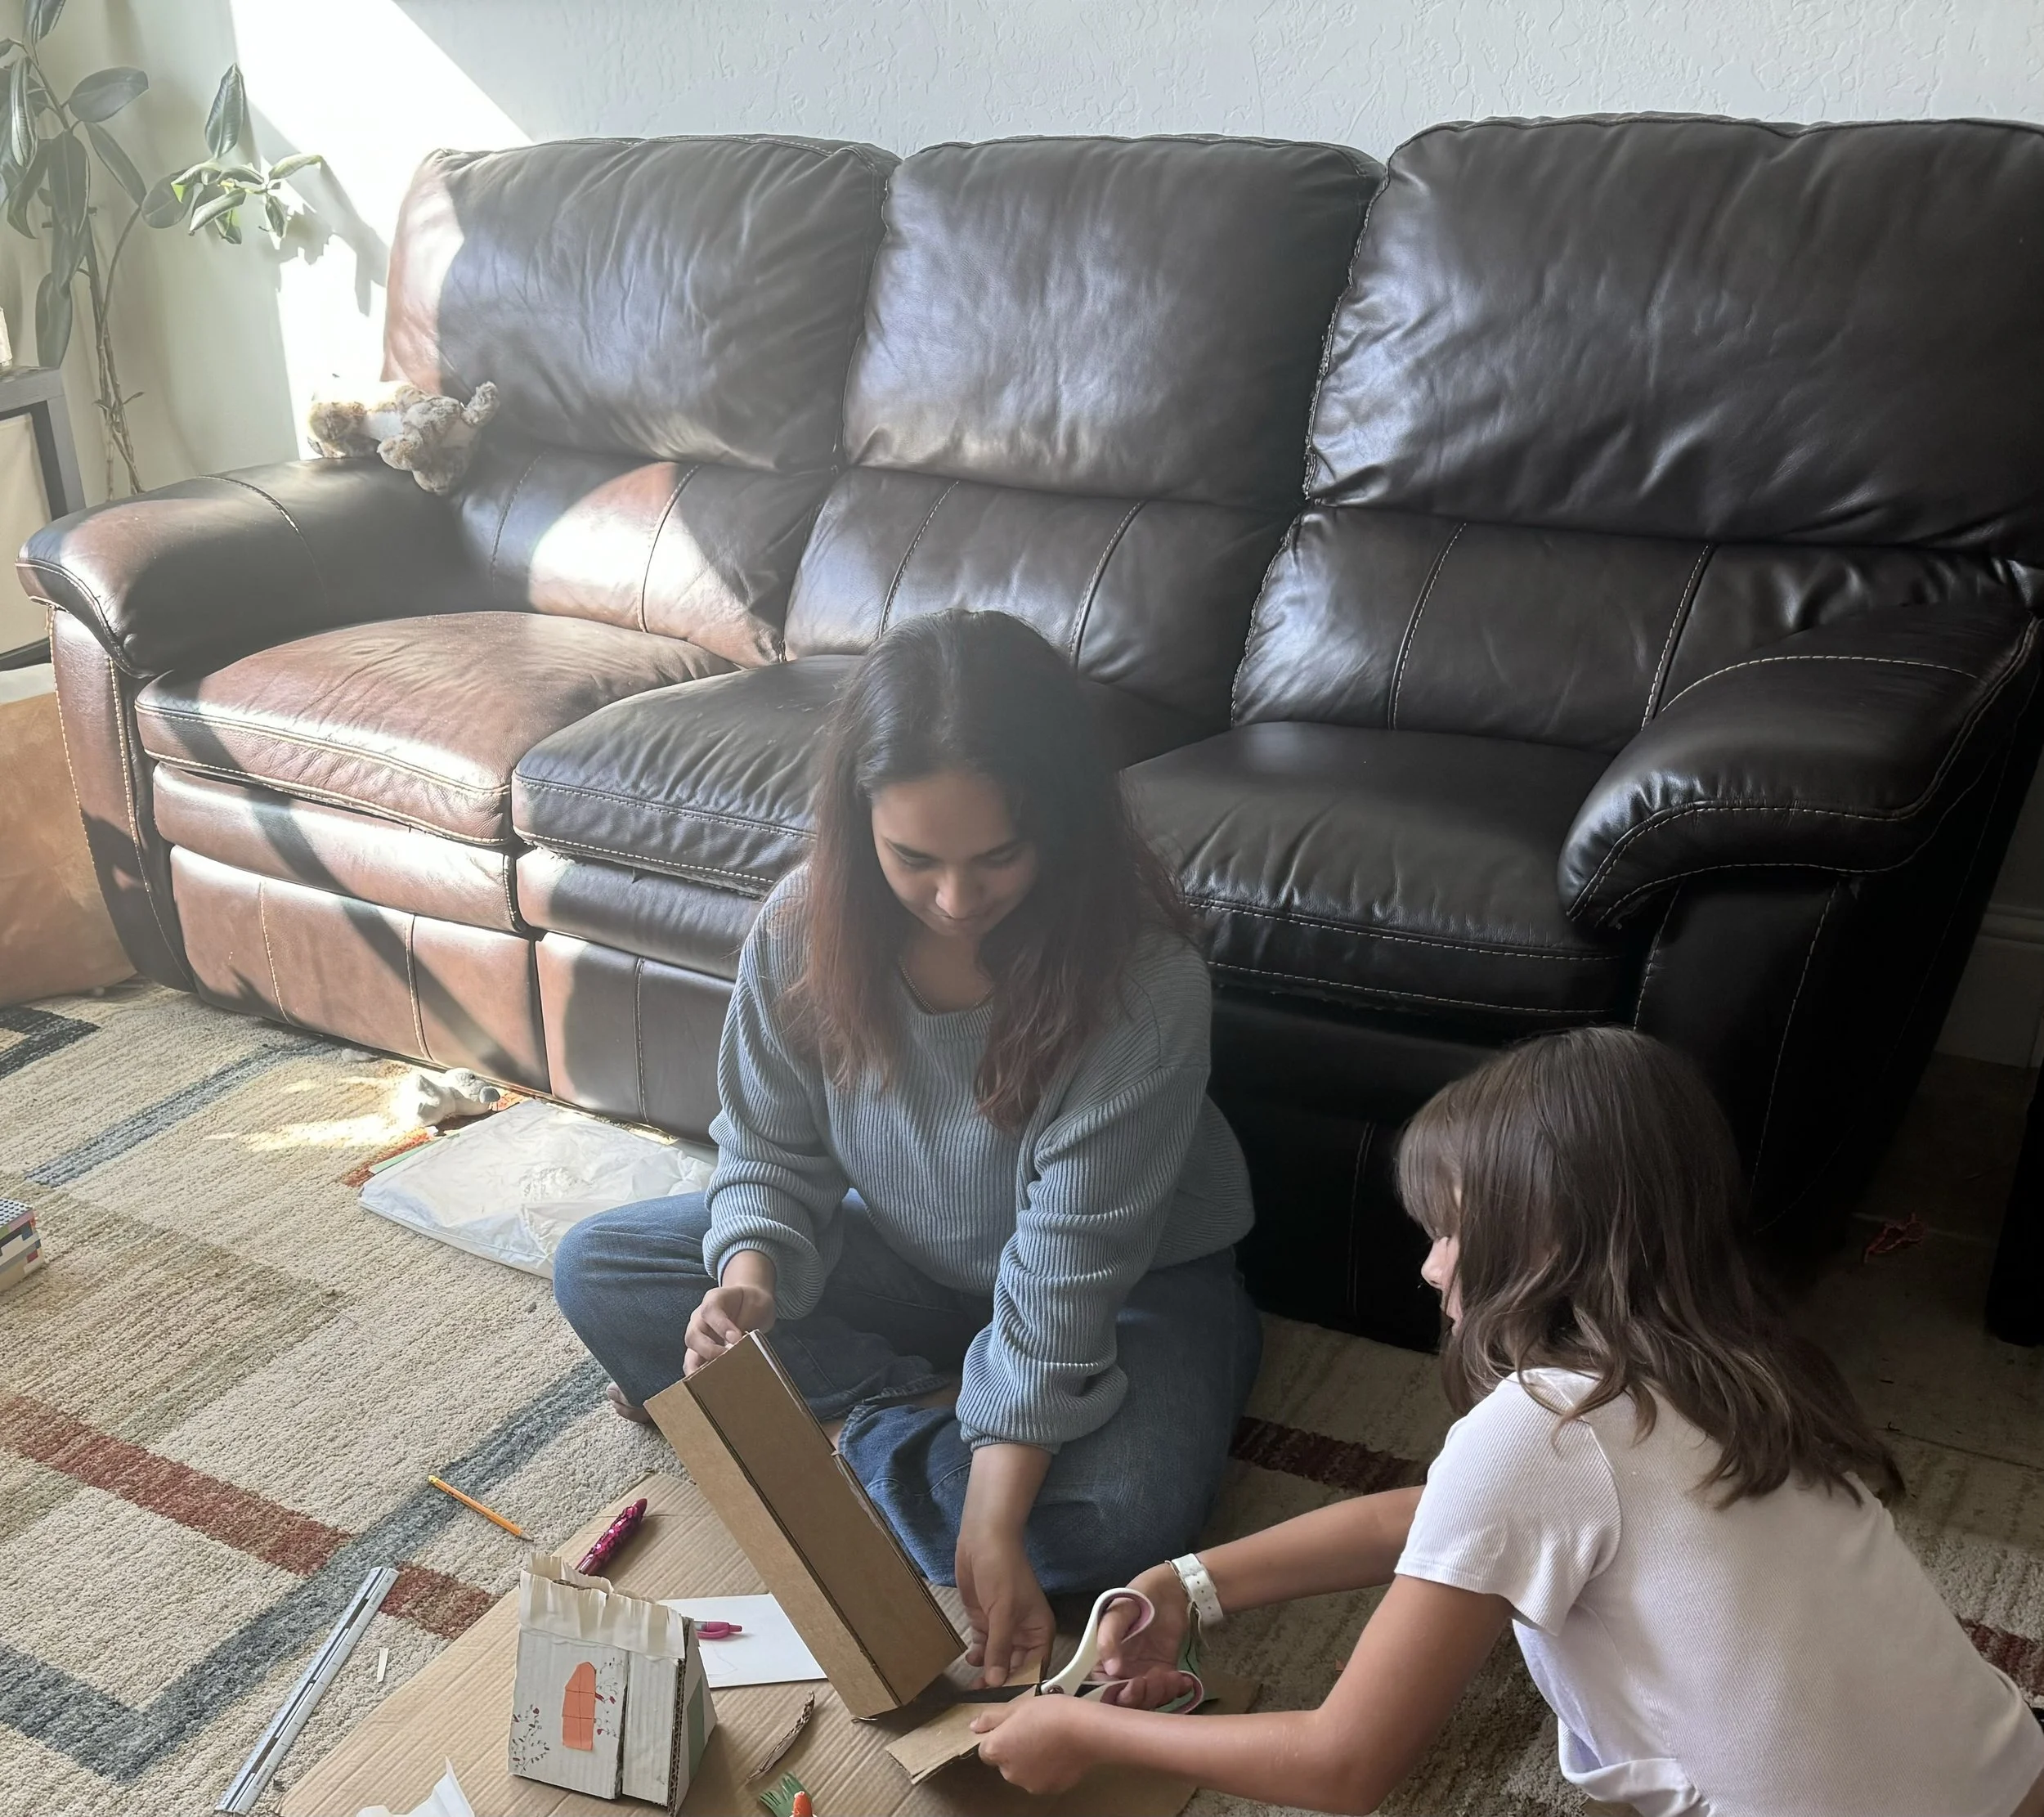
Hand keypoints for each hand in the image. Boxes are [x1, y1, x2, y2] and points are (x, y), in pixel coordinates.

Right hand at [683, 1278, 774, 1375]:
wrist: (751, 1303)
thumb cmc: (753, 1303)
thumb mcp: (757, 1305)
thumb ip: (748, 1321)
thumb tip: (739, 1344)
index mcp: (714, 1300)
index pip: (710, 1311)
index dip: (722, 1326)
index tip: (737, 1338)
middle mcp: (700, 1319)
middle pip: (693, 1335)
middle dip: (708, 1350)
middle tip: (727, 1359)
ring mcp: (699, 1337)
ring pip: (690, 1354)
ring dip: (700, 1369)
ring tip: (713, 1381)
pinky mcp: (702, 1352)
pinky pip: (695, 1365)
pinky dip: (701, 1376)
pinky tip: (712, 1386)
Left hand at [956, 1520, 1054, 1689]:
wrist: (983, 1539)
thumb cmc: (1002, 1572)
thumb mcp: (1003, 1612)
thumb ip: (1000, 1649)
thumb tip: (997, 1683)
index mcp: (1039, 1630)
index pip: (1035, 1667)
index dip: (1023, 1686)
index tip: (1007, 1707)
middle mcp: (1024, 1633)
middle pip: (1015, 1667)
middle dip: (1001, 1683)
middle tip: (983, 1701)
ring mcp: (1003, 1627)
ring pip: (997, 1659)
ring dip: (987, 1672)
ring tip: (973, 1685)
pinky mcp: (985, 1621)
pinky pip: (983, 1646)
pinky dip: (977, 1656)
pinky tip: (969, 1660)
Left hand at [971, 1694, 1093, 1793]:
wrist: (1085, 1730)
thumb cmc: (1051, 1713)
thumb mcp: (1018, 1706)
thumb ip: (993, 1717)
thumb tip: (974, 1726)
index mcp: (997, 1750)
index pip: (985, 1749)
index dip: (999, 1735)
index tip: (1013, 1725)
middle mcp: (1009, 1772)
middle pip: (1005, 1761)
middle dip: (1015, 1748)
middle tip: (1033, 1729)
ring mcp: (1029, 1784)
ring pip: (1024, 1770)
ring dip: (1031, 1759)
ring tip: (1049, 1739)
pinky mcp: (1049, 1789)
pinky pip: (1042, 1778)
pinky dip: (1047, 1769)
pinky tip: (1060, 1752)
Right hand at [1097, 1562, 1198, 1707]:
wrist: (1170, 1590)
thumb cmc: (1137, 1598)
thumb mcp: (1117, 1613)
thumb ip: (1108, 1639)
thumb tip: (1111, 1669)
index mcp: (1103, 1661)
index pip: (1103, 1691)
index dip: (1117, 1697)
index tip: (1134, 1685)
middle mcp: (1121, 1673)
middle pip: (1127, 1702)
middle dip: (1143, 1697)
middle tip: (1156, 1678)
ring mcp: (1143, 1675)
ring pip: (1149, 1701)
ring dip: (1161, 1694)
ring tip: (1172, 1675)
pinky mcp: (1163, 1673)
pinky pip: (1167, 1693)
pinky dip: (1176, 1691)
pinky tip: (1183, 1679)